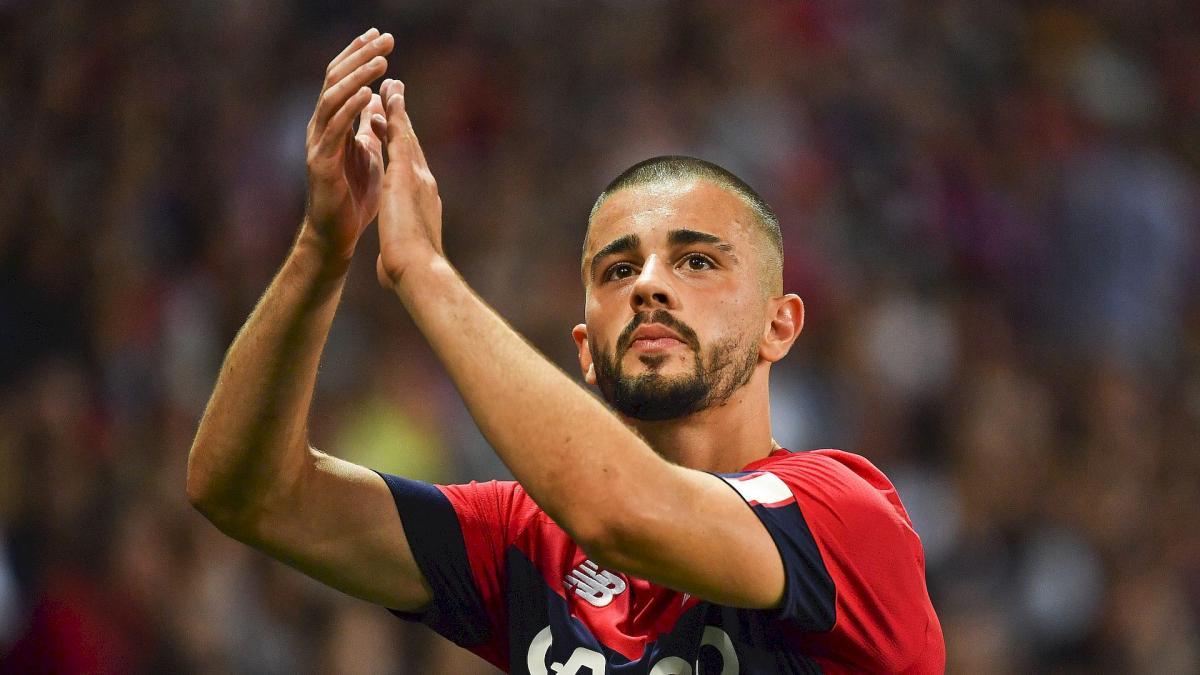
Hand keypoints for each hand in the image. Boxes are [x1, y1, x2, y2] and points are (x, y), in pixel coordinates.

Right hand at [302, 28, 393, 261]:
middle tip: (386, 39)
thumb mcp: (368, 151)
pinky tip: (367, 94)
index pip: (344, 78)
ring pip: (333, 99)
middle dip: (361, 57)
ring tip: (380, 61)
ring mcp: (318, 144)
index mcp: (333, 123)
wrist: (338, 234)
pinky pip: (334, 129)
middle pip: (336, 80)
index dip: (360, 55)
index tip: (381, 35)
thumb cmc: (354, 195)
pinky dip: (350, 109)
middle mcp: (321, 127)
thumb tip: (381, 98)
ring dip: (358, 77)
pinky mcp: (320, 163)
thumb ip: (370, 124)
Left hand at [376, 79, 444, 288]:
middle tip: (396, 96)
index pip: (410, 169)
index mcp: (423, 203)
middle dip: (402, 120)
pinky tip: (387, 97)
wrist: (418, 268)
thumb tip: (387, 278)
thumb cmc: (410, 271)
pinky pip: (398, 136)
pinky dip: (393, 115)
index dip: (403, 149)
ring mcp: (417, 175)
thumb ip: (393, 259)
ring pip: (406, 134)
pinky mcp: (405, 172)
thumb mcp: (398, 261)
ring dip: (397, 109)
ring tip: (390, 87)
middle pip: (411, 144)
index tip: (395, 133)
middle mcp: (424, 183)